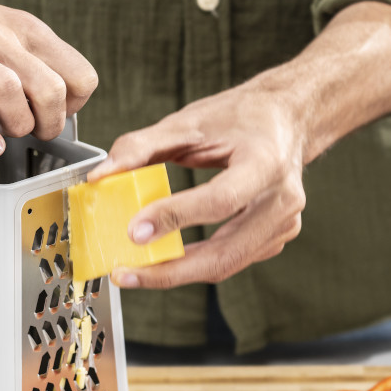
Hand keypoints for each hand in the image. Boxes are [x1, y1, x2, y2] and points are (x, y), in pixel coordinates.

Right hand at [0, 0, 97, 157]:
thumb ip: (27, 59)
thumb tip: (56, 95)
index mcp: (21, 31)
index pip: (78, 75)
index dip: (74, 106)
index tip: (57, 116)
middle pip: (50, 88)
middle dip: (49, 124)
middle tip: (32, 133)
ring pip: (10, 92)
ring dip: (17, 125)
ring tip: (6, 135)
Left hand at [87, 1, 390, 289]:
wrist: (289, 119)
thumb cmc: (242, 116)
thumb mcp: (189, 121)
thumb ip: (141, 146)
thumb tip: (101, 175)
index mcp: (265, 161)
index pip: (219, 200)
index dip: (175, 218)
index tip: (135, 230)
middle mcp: (282, 198)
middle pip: (224, 253)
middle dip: (170, 271)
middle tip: (127, 273)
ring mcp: (283, 224)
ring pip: (226, 265)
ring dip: (178, 273)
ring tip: (137, 271)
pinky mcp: (275, 239)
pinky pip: (231, 261)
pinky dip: (196, 265)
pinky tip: (168, 261)